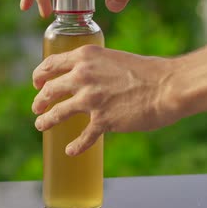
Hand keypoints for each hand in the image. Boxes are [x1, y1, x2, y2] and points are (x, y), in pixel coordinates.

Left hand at [31, 45, 180, 155]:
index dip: (39, 75)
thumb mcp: (114, 59)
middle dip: (40, 101)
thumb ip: (97, 67)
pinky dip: (75, 146)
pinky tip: (70, 150)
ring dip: (46, 121)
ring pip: (57, 113)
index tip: (37, 84)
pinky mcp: (102, 120)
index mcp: (85, 56)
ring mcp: (91, 99)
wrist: (168, 86)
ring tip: (41, 126)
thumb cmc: (148, 72)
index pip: (50, 64)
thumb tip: (88, 80)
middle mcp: (83, 76)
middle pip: (49, 90)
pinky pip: (83, 137)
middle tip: (38, 108)